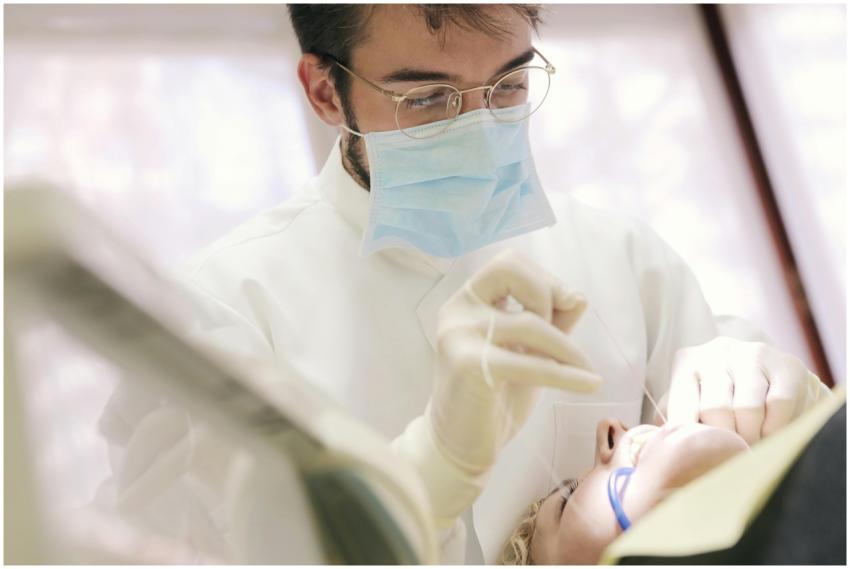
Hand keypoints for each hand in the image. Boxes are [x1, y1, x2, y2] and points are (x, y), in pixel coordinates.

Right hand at [431, 249, 601, 474]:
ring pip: (530, 323)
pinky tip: (588, 384)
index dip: (544, 279)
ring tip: (585, 372)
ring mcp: (458, 336)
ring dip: (568, 349)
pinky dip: (566, 374)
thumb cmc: (493, 396)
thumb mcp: (527, 352)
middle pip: (511, 269)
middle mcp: (458, 310)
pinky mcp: (468, 366)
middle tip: (561, 334)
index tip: (566, 307)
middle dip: (548, 294)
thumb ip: (551, 322)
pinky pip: (530, 363)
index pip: (509, 263)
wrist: (459, 445)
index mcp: (467, 301)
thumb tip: (579, 297)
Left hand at [666, 337, 826, 443]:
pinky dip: (774, 429)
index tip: (699, 459)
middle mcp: (717, 353)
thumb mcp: (693, 403)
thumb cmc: (726, 399)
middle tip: (729, 455)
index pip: (681, 408)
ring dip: (750, 437)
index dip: (691, 439)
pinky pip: (778, 405)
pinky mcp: (787, 365)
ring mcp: (752, 355)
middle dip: (723, 441)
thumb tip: (650, 446)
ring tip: (749, 446)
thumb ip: (673, 420)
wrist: (779, 381)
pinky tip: (771, 435)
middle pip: (714, 409)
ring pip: (747, 408)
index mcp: (687, 363)